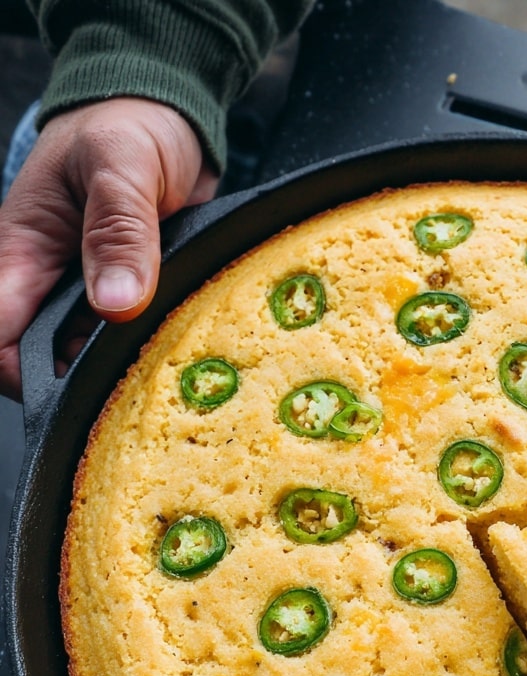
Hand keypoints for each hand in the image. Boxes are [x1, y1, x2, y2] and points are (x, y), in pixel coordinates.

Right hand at [0, 97, 217, 399]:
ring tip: (165, 364)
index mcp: (23, 251)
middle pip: (42, 358)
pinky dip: (148, 347)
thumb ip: (119, 230)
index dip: (23, 374)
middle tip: (138, 376)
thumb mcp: (125, 163)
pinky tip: (179, 346)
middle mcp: (48, 281)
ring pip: (87, 355)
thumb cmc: (131, 124)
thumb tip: (115, 304)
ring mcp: (85, 291)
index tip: (76, 386)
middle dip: (82, 378)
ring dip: (121, 365)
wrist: (167, 114)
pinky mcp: (125, 296)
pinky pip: (127, 338)